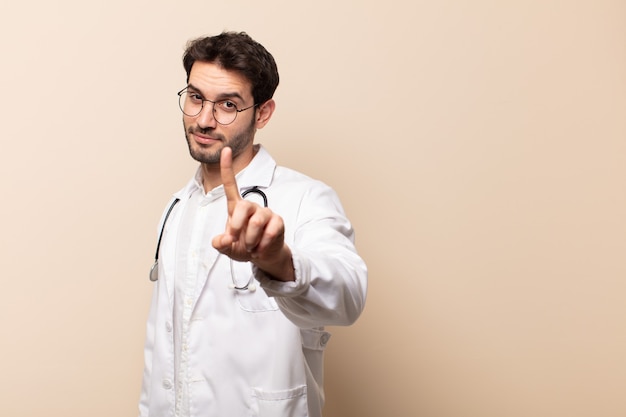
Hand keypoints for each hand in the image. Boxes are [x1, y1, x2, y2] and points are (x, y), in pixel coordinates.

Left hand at [212, 147, 294, 280]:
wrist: (263, 256)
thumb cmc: (244, 247)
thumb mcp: (228, 248)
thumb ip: (221, 244)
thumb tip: (222, 240)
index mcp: (236, 207)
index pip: (231, 185)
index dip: (227, 168)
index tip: (225, 150)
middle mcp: (251, 206)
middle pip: (243, 207)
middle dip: (236, 226)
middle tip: (236, 240)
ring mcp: (266, 213)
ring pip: (255, 223)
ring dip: (250, 240)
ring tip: (251, 246)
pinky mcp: (278, 222)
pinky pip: (270, 232)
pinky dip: (262, 245)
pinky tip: (261, 247)